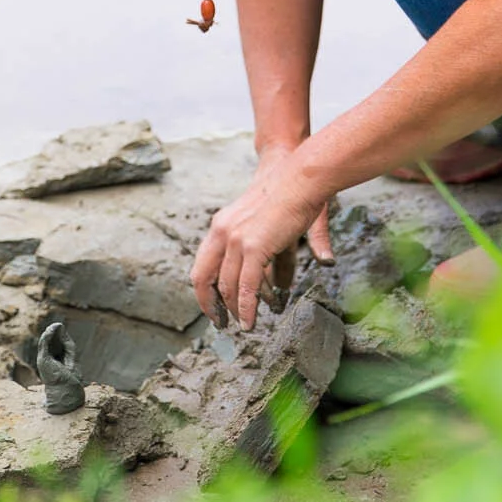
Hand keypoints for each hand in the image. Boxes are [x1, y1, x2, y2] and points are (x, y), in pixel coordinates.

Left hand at [193, 147, 333, 331]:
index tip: (213, 306)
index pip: (202, 264)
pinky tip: (250, 321)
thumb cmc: (289, 196)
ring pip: (227, 286)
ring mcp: (235, 240)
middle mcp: (221, 232)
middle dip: (212, 305)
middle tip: (222, 323)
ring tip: (244, 325)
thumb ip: (265, 254)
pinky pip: (245, 287)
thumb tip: (276, 282)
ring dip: (234, 311)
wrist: (299, 176)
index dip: (204, 289)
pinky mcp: (253, 247)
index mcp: (220, 225)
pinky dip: (246, 308)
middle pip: (206, 278)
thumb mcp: (266, 225)